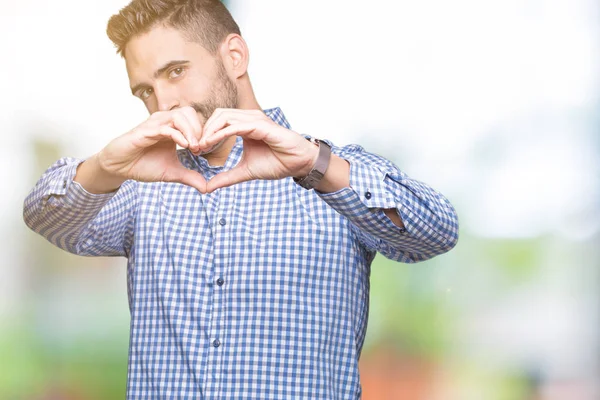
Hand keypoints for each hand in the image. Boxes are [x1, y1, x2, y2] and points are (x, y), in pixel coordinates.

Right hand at [94, 106, 206, 192]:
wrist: (119, 167)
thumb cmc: (143, 165)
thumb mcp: (171, 173)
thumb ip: (190, 178)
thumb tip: (207, 188)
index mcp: (173, 128)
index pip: (195, 120)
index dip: (204, 133)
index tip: (207, 150)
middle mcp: (164, 122)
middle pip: (189, 112)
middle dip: (199, 129)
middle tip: (201, 148)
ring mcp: (154, 124)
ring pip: (179, 115)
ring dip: (190, 131)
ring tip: (194, 148)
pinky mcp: (144, 131)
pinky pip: (164, 127)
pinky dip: (177, 134)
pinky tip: (184, 146)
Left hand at [198, 108, 318, 192]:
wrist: (298, 164)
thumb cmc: (277, 163)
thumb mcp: (245, 172)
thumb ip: (226, 177)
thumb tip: (208, 188)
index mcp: (245, 126)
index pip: (218, 121)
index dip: (204, 133)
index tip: (195, 150)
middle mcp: (249, 119)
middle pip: (217, 115)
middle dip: (203, 130)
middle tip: (195, 147)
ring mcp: (255, 120)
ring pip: (224, 116)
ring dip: (209, 130)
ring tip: (201, 146)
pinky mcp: (261, 125)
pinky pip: (236, 125)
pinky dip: (221, 133)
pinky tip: (212, 143)